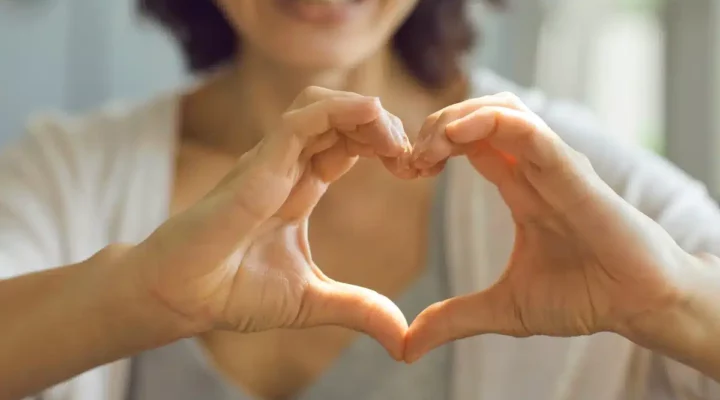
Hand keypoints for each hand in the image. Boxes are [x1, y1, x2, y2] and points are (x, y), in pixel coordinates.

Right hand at [121, 87, 413, 358]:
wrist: (182, 298)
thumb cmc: (232, 292)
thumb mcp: (312, 301)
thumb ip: (359, 308)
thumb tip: (403, 338)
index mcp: (301, 187)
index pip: (349, 144)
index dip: (384, 146)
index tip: (416, 170)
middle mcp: (287, 167)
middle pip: (342, 118)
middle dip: (383, 126)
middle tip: (414, 157)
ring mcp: (271, 162)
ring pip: (321, 106)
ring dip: (365, 112)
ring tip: (395, 140)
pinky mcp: (257, 166)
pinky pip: (300, 121)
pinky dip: (339, 111)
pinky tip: (371, 117)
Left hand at [404, 92, 691, 361]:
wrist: (637, 306)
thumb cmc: (583, 297)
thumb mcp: (503, 309)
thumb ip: (454, 318)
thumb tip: (406, 347)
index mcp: (519, 188)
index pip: (469, 143)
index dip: (431, 147)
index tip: (405, 170)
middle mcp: (533, 168)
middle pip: (478, 117)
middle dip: (435, 126)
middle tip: (409, 159)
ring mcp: (553, 165)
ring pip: (502, 110)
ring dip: (457, 117)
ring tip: (429, 146)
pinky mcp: (572, 173)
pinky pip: (530, 132)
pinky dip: (491, 122)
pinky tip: (456, 134)